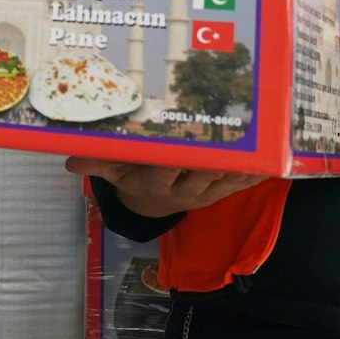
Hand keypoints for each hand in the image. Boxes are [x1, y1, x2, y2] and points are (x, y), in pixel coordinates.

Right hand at [65, 157, 266, 217]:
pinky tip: (272, 162)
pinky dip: (255, 175)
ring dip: (240, 164)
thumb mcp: (112, 171)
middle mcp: (184, 190)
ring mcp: (206, 193)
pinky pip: (241, 185)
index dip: (174, 160)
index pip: (166, 171)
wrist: (153, 204)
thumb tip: (68, 160)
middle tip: (226, 135)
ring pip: (225, 179)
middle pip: (201, 173)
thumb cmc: (133, 177)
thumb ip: (95, 164)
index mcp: (156, 184)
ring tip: (254, 145)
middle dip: (214, 157)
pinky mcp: (221, 192)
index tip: (181, 144)